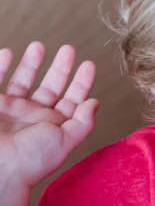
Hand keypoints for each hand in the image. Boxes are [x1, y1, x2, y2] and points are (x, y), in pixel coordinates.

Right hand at [0, 42, 97, 189]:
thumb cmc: (31, 159)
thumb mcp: (65, 140)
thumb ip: (82, 122)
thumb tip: (94, 103)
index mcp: (53, 126)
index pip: (72, 100)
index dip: (81, 82)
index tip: (88, 64)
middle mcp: (32, 117)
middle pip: (49, 87)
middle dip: (60, 68)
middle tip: (68, 49)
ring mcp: (10, 111)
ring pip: (22, 81)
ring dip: (30, 63)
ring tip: (39, 46)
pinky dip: (0, 67)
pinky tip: (8, 53)